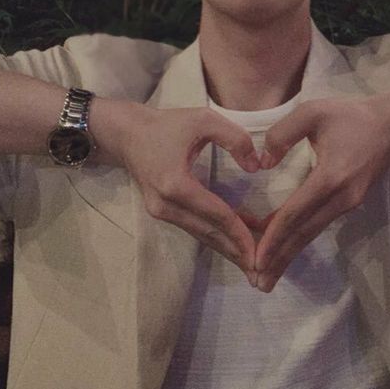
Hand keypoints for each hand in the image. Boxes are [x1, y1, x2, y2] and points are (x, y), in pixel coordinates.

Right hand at [110, 103, 261, 284]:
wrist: (128, 133)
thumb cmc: (167, 125)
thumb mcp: (204, 120)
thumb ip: (234, 138)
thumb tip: (255, 167)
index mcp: (175, 183)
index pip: (215, 213)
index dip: (239, 231)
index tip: (261, 246)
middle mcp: (165, 204)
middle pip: (207, 233)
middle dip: (235, 251)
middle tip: (261, 268)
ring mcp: (160, 211)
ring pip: (200, 234)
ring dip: (227, 246)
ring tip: (252, 259)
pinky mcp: (161, 212)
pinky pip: (193, 227)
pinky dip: (215, 235)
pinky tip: (235, 239)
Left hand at [253, 96, 389, 292]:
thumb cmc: (351, 116)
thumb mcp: (313, 112)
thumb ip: (283, 133)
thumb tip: (263, 162)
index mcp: (330, 176)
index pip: (296, 213)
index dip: (273, 236)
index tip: (255, 256)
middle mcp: (340, 197)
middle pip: (303, 233)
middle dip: (279, 258)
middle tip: (257, 282)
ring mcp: (347, 203)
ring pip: (311, 232)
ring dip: (288, 254)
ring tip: (267, 276)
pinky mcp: (349, 202)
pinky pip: (318, 224)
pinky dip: (298, 238)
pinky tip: (284, 247)